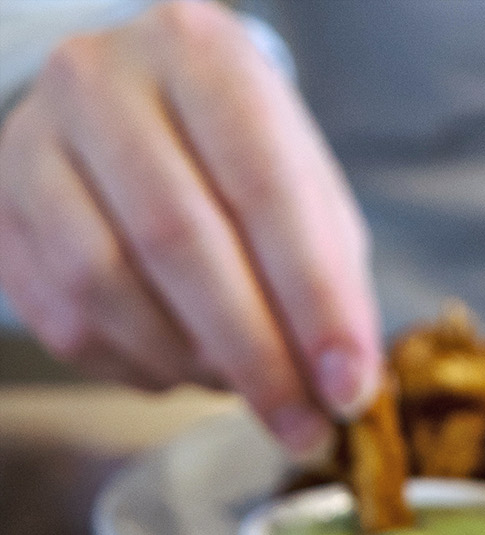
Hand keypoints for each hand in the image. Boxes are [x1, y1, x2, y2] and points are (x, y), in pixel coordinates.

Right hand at [0, 1, 380, 452]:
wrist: (122, 121)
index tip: (346, 385)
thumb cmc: (229, 160)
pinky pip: (68, 321)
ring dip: (188, 363)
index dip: (312, 301)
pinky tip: (178, 364)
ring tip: (238, 386)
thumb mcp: (302, 191)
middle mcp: (102, 80)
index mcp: (198, 53)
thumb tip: (342, 383)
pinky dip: (139, 367)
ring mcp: (37, 142)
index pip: (263, 187)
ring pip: (107, 285)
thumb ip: (329, 277)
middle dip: (254, 356)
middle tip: (302, 427)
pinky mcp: (4, 213)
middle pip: (179, 240)